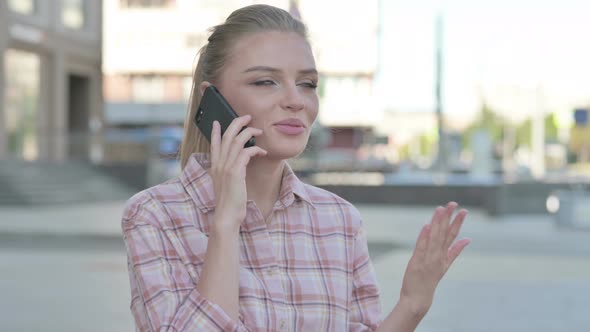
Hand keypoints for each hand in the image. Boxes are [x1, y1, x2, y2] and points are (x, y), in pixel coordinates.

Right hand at [209, 115, 266, 231]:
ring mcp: (226, 167)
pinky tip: (262, 151)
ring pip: (236, 140)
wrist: (226, 215)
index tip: (217, 122)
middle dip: (237, 123)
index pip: (213, 144)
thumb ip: (229, 173)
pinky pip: (246, 152)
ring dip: (249, 132)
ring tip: (258, 131)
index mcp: (214, 166)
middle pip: (226, 136)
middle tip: (247, 117)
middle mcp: (218, 164)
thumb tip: (238, 165)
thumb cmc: (229, 203)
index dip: (215, 131)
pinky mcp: (235, 172)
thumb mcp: (226, 184)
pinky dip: (255, 149)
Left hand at [398, 202, 470, 316]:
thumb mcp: (445, 265)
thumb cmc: (430, 280)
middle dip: (449, 218)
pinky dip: (424, 237)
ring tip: (441, 209)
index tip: (464, 210)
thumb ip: (455, 251)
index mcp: (445, 255)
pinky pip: (421, 247)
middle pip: (444, 234)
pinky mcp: (417, 262)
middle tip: (453, 204)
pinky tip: (427, 226)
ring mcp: (428, 259)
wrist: (419, 298)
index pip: (452, 235)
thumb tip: (468, 239)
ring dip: (437, 223)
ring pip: (434, 238)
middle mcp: (438, 256)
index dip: (458, 222)